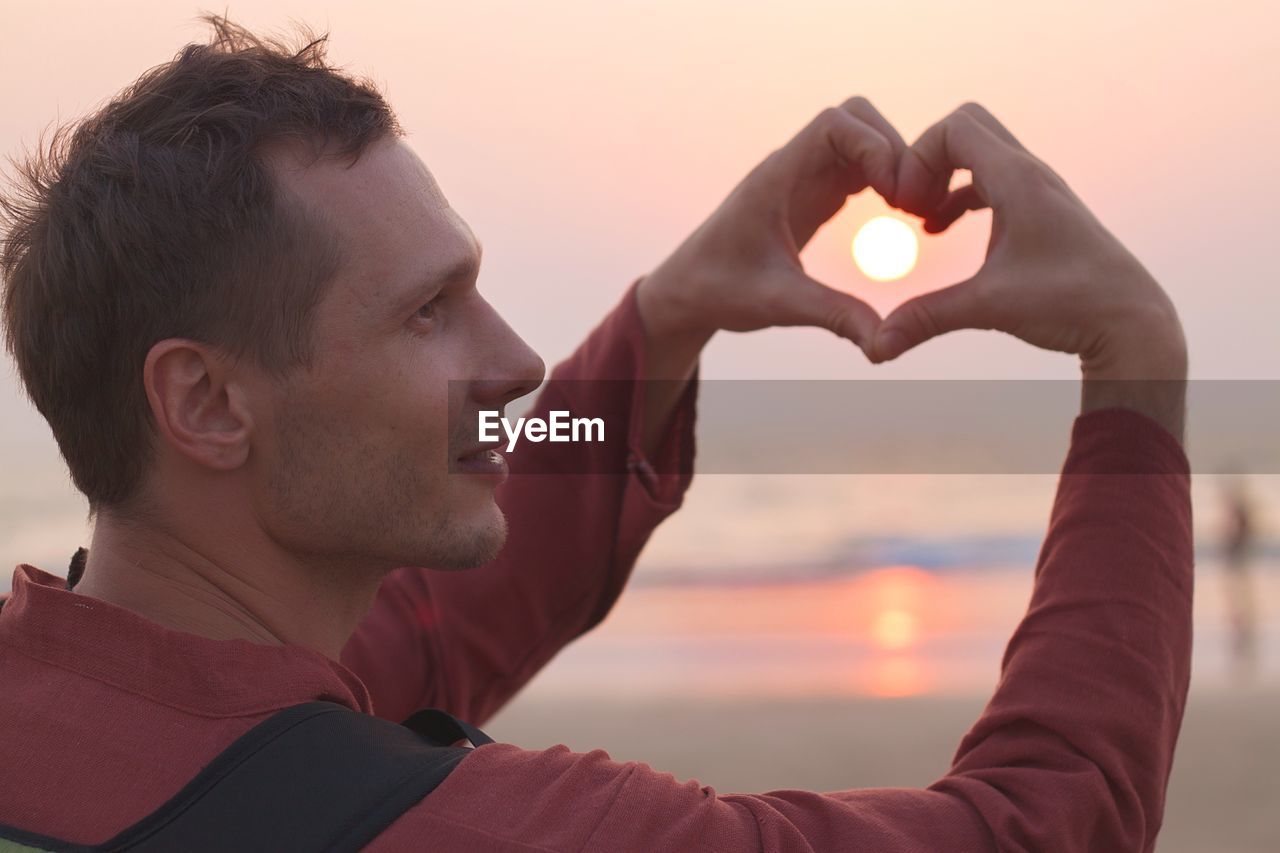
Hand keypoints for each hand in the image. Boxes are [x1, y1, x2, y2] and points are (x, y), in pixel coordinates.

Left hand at [636, 97, 904, 362]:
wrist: (689, 292)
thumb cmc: (720, 291)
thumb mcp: (778, 304)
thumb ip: (832, 315)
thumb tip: (884, 344)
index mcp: (776, 178)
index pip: (833, 123)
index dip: (874, 146)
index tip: (895, 193)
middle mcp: (792, 168)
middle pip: (856, 119)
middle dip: (893, 150)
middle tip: (913, 203)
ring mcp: (804, 178)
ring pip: (862, 140)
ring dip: (894, 165)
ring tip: (914, 211)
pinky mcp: (813, 196)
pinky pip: (859, 168)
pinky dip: (885, 181)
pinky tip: (901, 217)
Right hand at [872, 103, 1186, 382]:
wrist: (1130, 321)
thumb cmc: (1070, 306)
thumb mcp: (989, 308)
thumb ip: (927, 319)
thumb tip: (877, 346)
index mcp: (1018, 181)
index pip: (954, 128)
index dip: (917, 159)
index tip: (906, 207)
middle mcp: (1031, 174)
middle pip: (967, 126)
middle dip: (928, 159)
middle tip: (911, 204)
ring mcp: (1039, 190)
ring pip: (980, 152)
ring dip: (944, 176)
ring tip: (923, 220)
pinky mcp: (1041, 211)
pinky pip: (991, 179)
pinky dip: (962, 194)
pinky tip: (943, 229)